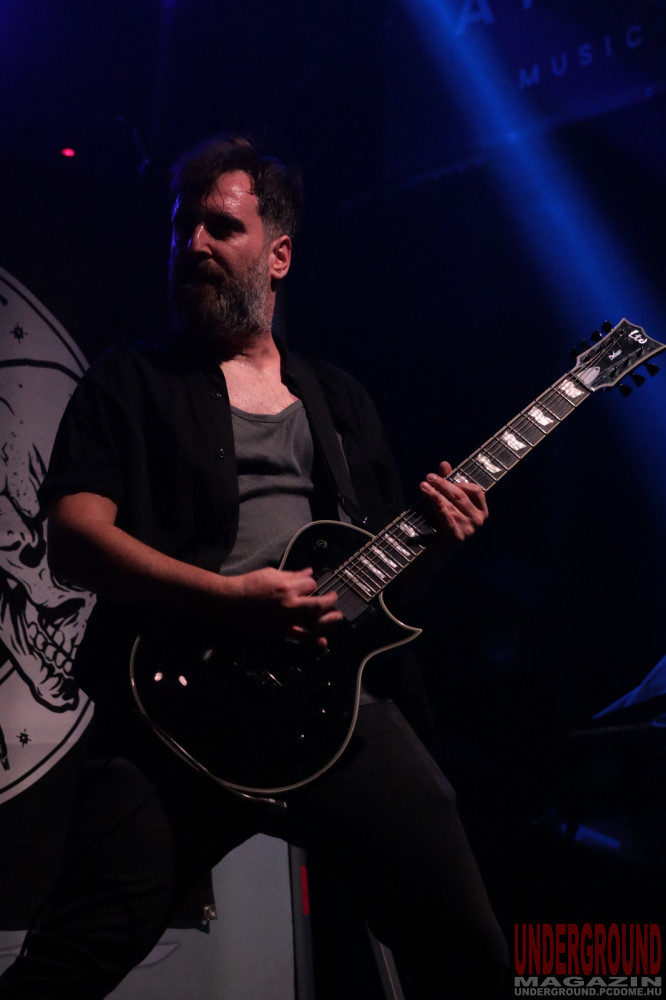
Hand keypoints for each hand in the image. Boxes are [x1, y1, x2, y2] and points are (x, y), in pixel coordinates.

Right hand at [222, 566, 341, 645]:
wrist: (232, 602)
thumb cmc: (250, 584)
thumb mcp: (272, 573)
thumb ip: (293, 574)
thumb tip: (310, 572)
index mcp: (287, 586)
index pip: (311, 584)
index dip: (312, 584)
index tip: (309, 585)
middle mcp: (290, 604)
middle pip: (318, 604)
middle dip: (330, 601)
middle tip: (334, 598)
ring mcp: (286, 620)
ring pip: (314, 622)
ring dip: (329, 620)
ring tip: (337, 616)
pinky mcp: (280, 631)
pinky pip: (300, 637)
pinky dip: (313, 640)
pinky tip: (323, 642)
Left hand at [419, 460, 487, 544]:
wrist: (433, 554)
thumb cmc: (441, 525)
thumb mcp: (446, 502)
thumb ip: (447, 483)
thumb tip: (444, 463)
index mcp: (482, 512)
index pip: (476, 491)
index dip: (459, 482)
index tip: (443, 477)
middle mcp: (478, 521)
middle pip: (460, 496)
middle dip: (443, 484)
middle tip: (429, 476)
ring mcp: (469, 530)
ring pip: (451, 505)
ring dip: (435, 493)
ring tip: (423, 485)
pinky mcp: (457, 537)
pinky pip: (446, 515)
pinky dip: (436, 503)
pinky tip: (429, 495)